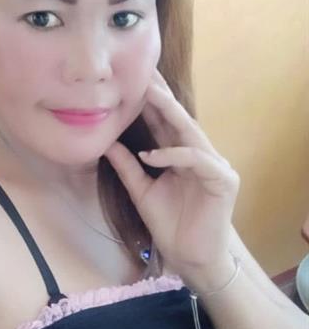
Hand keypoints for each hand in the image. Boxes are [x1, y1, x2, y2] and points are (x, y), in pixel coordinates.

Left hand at [103, 68, 239, 276]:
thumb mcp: (141, 191)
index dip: (150, 101)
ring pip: (190, 132)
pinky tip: (151, 156)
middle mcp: (199, 154)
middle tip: (145, 71)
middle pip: (178, 119)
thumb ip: (127, 167)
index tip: (134, 79)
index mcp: (180, 155)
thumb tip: (106, 143)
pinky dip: (173, 155)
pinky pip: (196, 159)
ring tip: (147, 95)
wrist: (189, 257)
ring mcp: (214, 165)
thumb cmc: (169, 224)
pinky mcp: (223, 179)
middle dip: (161, 95)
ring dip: (169, 112)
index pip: (164, 123)